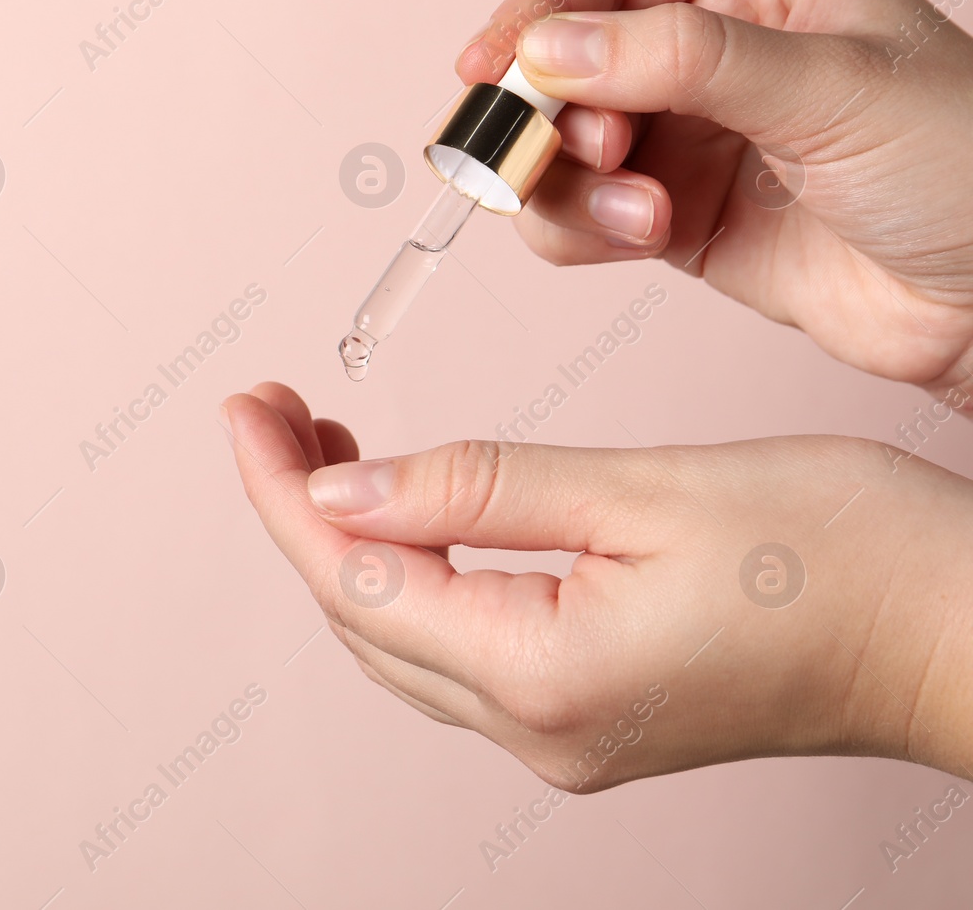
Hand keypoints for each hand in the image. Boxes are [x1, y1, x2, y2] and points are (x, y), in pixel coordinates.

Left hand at [222, 382, 972, 788]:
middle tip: (277, 408)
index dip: (280, 491)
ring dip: (351, 542)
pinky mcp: (586, 719)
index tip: (244, 409)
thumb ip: (480, 489)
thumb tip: (342, 491)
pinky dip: (412, 574)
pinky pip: (456, 650)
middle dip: (302, 510)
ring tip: (324, 441)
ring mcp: (560, 738)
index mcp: (544, 677)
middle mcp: (536, 731)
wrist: (953, 635)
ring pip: (400, 638)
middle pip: (359, 616)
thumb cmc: (836, 554)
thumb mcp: (645, 491)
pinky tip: (407, 508)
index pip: (353, 579)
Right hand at [456, 0, 972, 404]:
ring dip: (569, 183)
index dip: (536, 8)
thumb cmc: (962, 168)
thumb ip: (684, 58)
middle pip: (562, 59)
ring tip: (642, 214)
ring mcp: (683, 137)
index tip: (489, 68)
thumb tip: (550, 48)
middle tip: (558, 154)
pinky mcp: (669, 218)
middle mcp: (706, 51)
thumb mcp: (832, 87)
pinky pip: (578, 215)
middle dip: (545, 111)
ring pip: (557, 144)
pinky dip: (582, 230)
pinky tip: (645, 237)